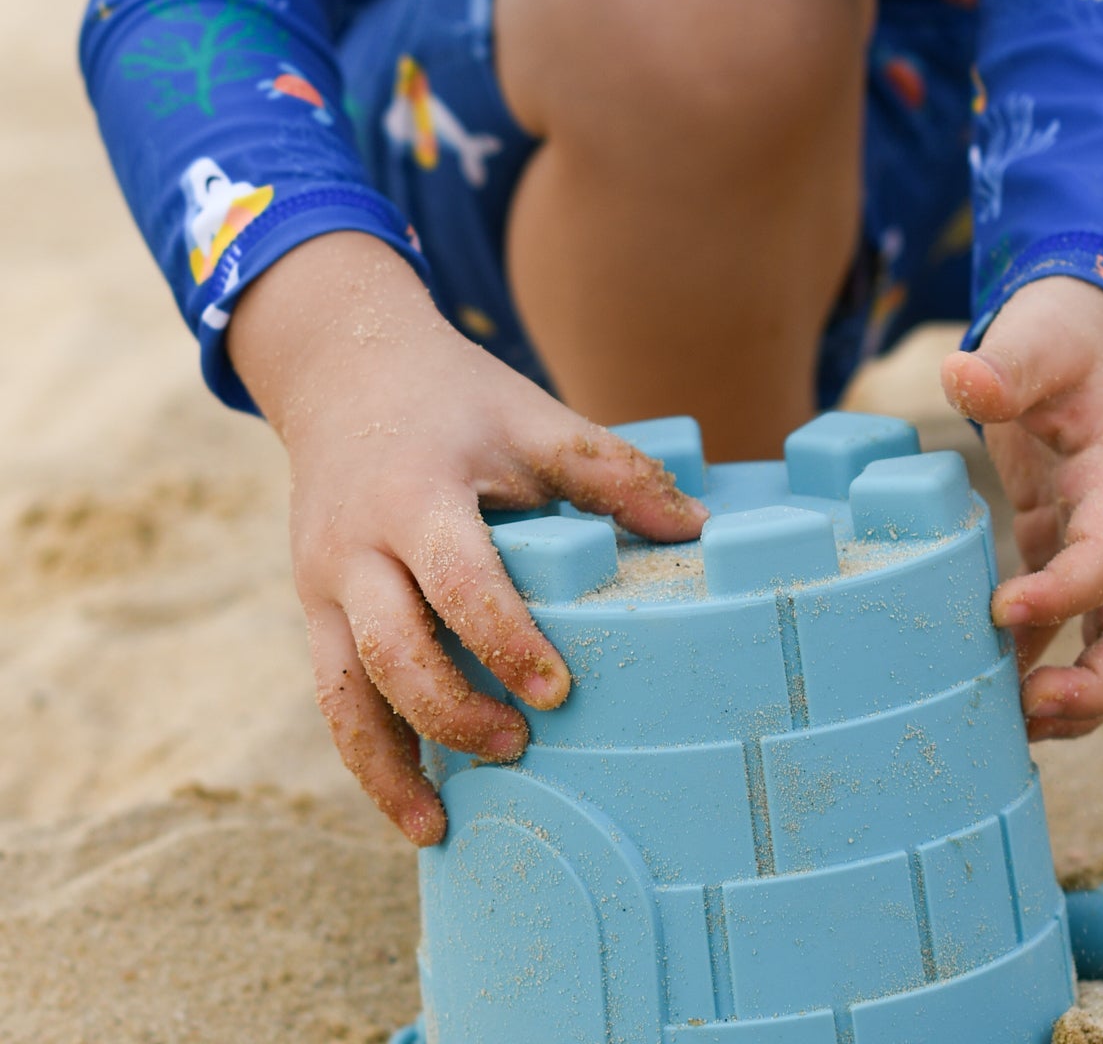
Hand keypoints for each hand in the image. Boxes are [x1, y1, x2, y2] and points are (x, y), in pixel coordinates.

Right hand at [229, 232, 706, 844]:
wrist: (342, 367)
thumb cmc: (455, 398)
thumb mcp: (531, 416)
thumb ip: (609, 471)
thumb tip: (699, 530)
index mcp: (417, 493)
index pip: (458, 580)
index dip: (506, 640)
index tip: (557, 689)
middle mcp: (357, 544)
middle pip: (391, 647)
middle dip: (451, 710)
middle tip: (520, 744)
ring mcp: (324, 580)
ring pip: (342, 691)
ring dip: (389, 763)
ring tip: (441, 824)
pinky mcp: (314, 605)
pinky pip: (331, 694)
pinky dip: (366, 755)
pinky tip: (409, 806)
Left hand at [940, 274, 1102, 738]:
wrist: (1092, 331)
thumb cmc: (1067, 336)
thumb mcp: (1038, 337)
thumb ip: (1005, 363)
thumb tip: (964, 379)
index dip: (1066, 594)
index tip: (1002, 609)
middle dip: (1096, 687)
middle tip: (1028, 712)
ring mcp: (1099, 543)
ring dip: (1069, 694)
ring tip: (1000, 726)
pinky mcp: (1063, 545)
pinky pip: (1062, 621)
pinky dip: (1033, 658)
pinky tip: (983, 687)